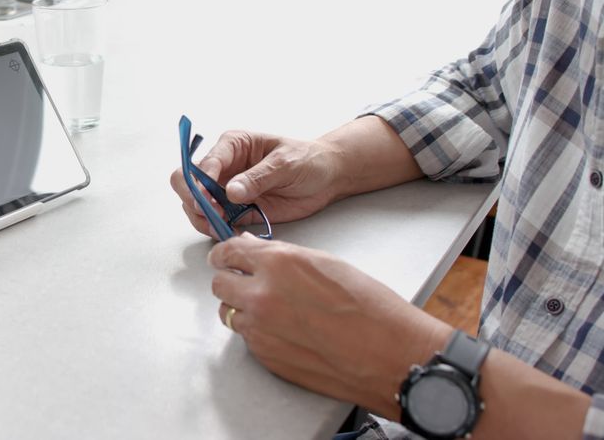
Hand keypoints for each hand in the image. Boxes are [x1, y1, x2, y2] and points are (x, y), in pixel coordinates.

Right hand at [169, 130, 344, 237]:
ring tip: (221, 226)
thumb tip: (231, 191)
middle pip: (187, 182)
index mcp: (232, 146)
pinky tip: (229, 231)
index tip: (207, 200)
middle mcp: (223, 167)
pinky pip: (215, 221)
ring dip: (203, 218)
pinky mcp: (235, 210)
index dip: (200, 182)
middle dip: (193, 200)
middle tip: (210, 214)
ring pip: (195, 205)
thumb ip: (258, 177)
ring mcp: (226, 190)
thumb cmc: (307, 159)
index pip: (203, 163)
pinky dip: (216, 228)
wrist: (327, 177)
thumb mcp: (285, 163)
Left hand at [210, 234, 451, 416]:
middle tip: (245, 281)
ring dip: (242, 307)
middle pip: (219, 284)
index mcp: (277, 264)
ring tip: (271, 308)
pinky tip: (286, 330)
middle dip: (231, 280)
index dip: (224, 253)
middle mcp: (261, 295)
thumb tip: (254, 250)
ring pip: (229, 312)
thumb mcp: (326, 263)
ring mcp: (260, 329)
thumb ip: (282, 256)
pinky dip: (258, 331)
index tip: (224, 256)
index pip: (228, 252)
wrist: (388, 354)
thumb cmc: (369, 307)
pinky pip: (248, 338)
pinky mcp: (265, 356)